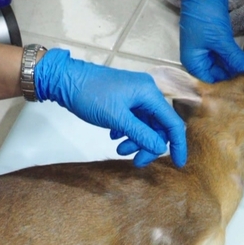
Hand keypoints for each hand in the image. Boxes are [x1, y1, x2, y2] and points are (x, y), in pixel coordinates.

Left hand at [35, 49, 186, 166]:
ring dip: (137, 140)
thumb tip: (161, 148)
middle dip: (149, 145)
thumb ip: (141, 134)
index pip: (172, 122)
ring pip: (145, 125)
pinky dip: (128, 132)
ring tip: (119, 148)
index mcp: (149, 93)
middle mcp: (146, 93)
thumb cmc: (89, 95)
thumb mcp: (117, 119)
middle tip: (136, 161)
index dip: (177, 144)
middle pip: (159, 126)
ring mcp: (135, 96)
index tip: (178, 164)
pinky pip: (134, 121)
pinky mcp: (124, 100)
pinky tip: (114, 136)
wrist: (65, 80)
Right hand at [173, 0, 243, 82]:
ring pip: (226, 61)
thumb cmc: (203, 15)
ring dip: (242, 62)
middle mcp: (199, 58)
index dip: (229, 80)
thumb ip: (233, 57)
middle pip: (221, 71)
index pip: (212, 79)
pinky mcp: (215, 40)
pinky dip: (238, 54)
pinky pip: (227, 52)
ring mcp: (207, 48)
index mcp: (194, 61)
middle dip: (240, 71)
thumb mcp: (220, 39)